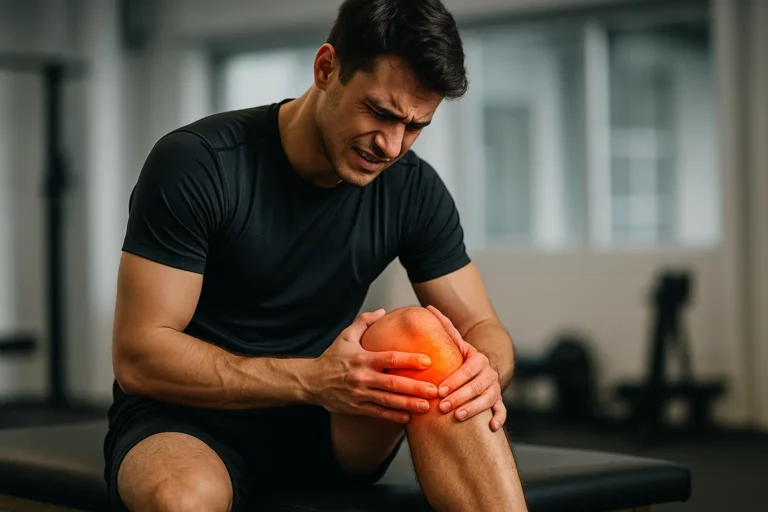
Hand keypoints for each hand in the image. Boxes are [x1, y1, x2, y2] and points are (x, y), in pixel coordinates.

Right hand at [310, 309, 438, 423]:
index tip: (428, 361)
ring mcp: (360, 394)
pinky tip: (408, 417)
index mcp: (362, 358)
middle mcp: (362, 377)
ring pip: (388, 401)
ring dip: (409, 404)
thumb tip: (382, 312)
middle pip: (393, 383)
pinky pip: (378, 413)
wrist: (311, 381)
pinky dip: (393, 416)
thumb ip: (364, 322)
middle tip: (435, 390)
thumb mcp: (346, 336)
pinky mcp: (356, 408)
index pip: (390, 358)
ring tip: (427, 406)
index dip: (410, 360)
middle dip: (415, 387)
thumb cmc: (332, 357)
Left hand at [426, 306, 505, 431]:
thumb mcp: (453, 343)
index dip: (455, 380)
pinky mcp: (498, 402)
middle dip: (460, 397)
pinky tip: (490, 427)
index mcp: (477, 358)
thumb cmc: (458, 358)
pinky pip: (502, 411)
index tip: (440, 390)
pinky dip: (499, 419)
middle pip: (477, 386)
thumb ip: (443, 328)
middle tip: (443, 406)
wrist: (477, 370)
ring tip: (458, 416)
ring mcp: (495, 388)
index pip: (468, 370)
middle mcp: (489, 373)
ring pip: (489, 399)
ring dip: (474, 409)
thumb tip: (428, 307)